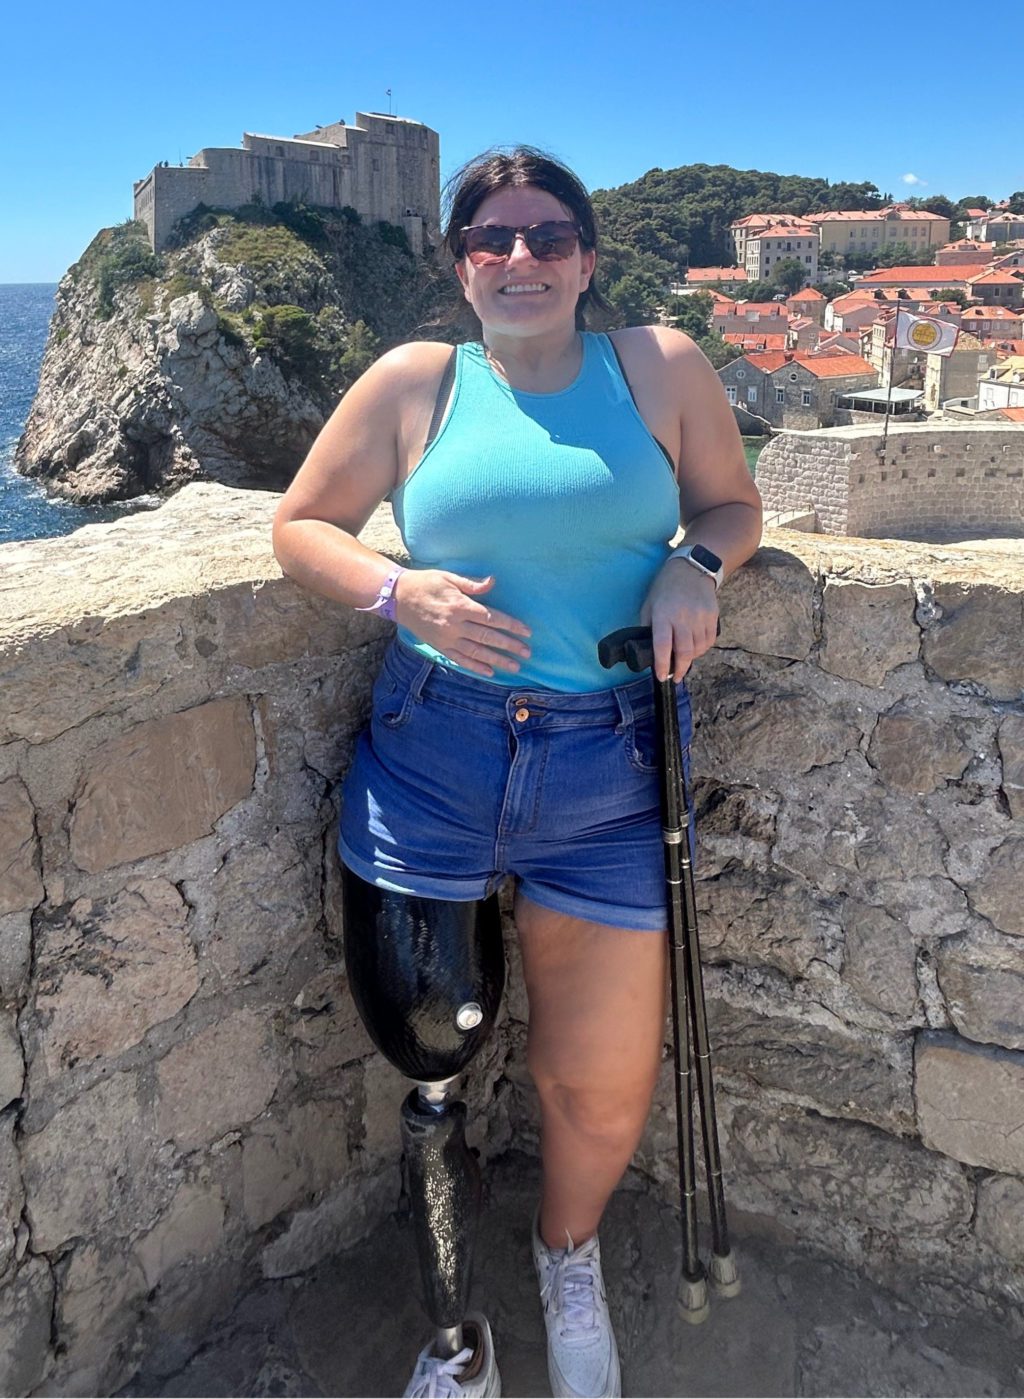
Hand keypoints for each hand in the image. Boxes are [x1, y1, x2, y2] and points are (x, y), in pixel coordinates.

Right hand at [393, 570, 531, 677]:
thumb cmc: (426, 583)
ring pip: (476, 652)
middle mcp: (454, 625)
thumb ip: (472, 584)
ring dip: (497, 660)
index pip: (491, 618)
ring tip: (515, 667)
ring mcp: (446, 638)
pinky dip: (475, 667)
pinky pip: (459, 659)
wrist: (398, 597)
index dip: (511, 625)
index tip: (526, 632)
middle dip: (509, 646)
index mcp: (460, 606)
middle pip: (487, 637)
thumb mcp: (448, 577)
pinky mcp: (439, 646)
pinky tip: (489, 672)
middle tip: (527, 653)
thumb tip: (493, 582)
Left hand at [640, 558, 718, 682]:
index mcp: (663, 615)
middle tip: (676, 677)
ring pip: (698, 648)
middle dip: (679, 669)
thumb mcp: (649, 605)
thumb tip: (650, 650)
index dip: (662, 665)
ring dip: (691, 659)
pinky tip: (695, 648)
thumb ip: (648, 627)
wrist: (691, 569)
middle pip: (684, 652)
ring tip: (684, 659)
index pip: (662, 646)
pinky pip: (709, 640)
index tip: (661, 677)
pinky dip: (702, 649)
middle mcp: (683, 617)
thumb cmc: (665, 588)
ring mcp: (700, 616)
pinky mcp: (712, 616)